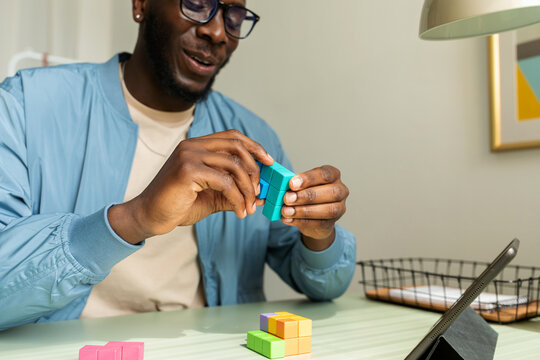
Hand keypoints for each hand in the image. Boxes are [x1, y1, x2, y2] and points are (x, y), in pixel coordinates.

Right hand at [108, 130, 272, 243]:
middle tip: (260, 190)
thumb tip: (260, 196)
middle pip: (236, 146)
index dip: (253, 146)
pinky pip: (225, 182)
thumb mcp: (212, 197)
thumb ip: (233, 192)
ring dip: (247, 188)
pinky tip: (239, 211)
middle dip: (255, 168)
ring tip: (249, 206)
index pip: (232, 136)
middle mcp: (192, 146)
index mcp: (197, 146)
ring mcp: (189, 155)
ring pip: (233, 165)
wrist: (150, 217)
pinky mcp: (188, 170)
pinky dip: (237, 198)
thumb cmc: (178, 205)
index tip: (269, 161)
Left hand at [281, 165, 348, 250]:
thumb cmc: (307, 193)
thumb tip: (281, 186)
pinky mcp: (332, 223)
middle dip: (306, 196)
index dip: (308, 179)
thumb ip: (295, 184)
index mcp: (333, 175)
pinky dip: (301, 221)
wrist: (313, 216)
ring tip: (286, 211)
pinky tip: (288, 219)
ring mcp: (339, 208)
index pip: (324, 174)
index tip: (291, 184)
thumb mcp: (302, 184)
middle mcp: (340, 190)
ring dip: (304, 211)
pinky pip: (318, 223)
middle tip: (287, 198)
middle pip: (330, 192)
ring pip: (327, 210)